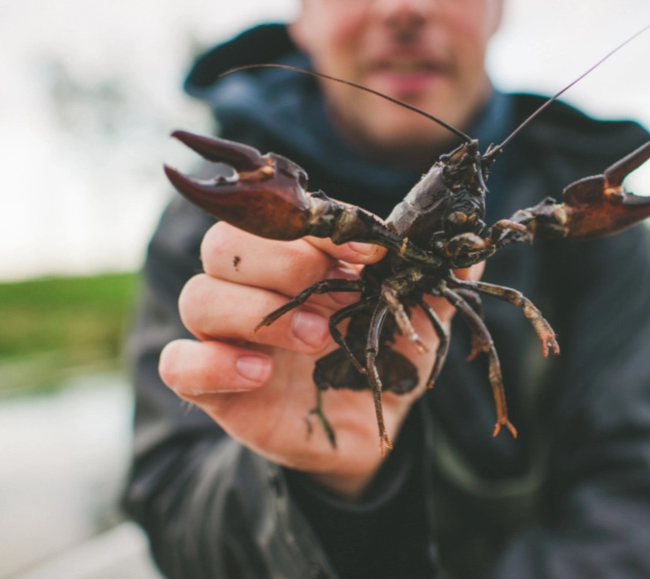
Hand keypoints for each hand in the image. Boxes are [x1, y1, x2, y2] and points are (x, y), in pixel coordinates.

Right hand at [159, 222, 482, 499]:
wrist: (369, 429)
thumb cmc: (383, 358)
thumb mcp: (417, 318)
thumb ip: (435, 279)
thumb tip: (473, 245)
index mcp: (294, 259)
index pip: (280, 220)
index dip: (319, 230)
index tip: (369, 253)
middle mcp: (251, 288)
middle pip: (224, 247)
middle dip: (280, 264)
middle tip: (331, 295)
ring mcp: (226, 335)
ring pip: (198, 296)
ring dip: (255, 312)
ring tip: (313, 338)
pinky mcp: (211, 385)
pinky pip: (177, 362)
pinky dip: (210, 361)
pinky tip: (260, 374)